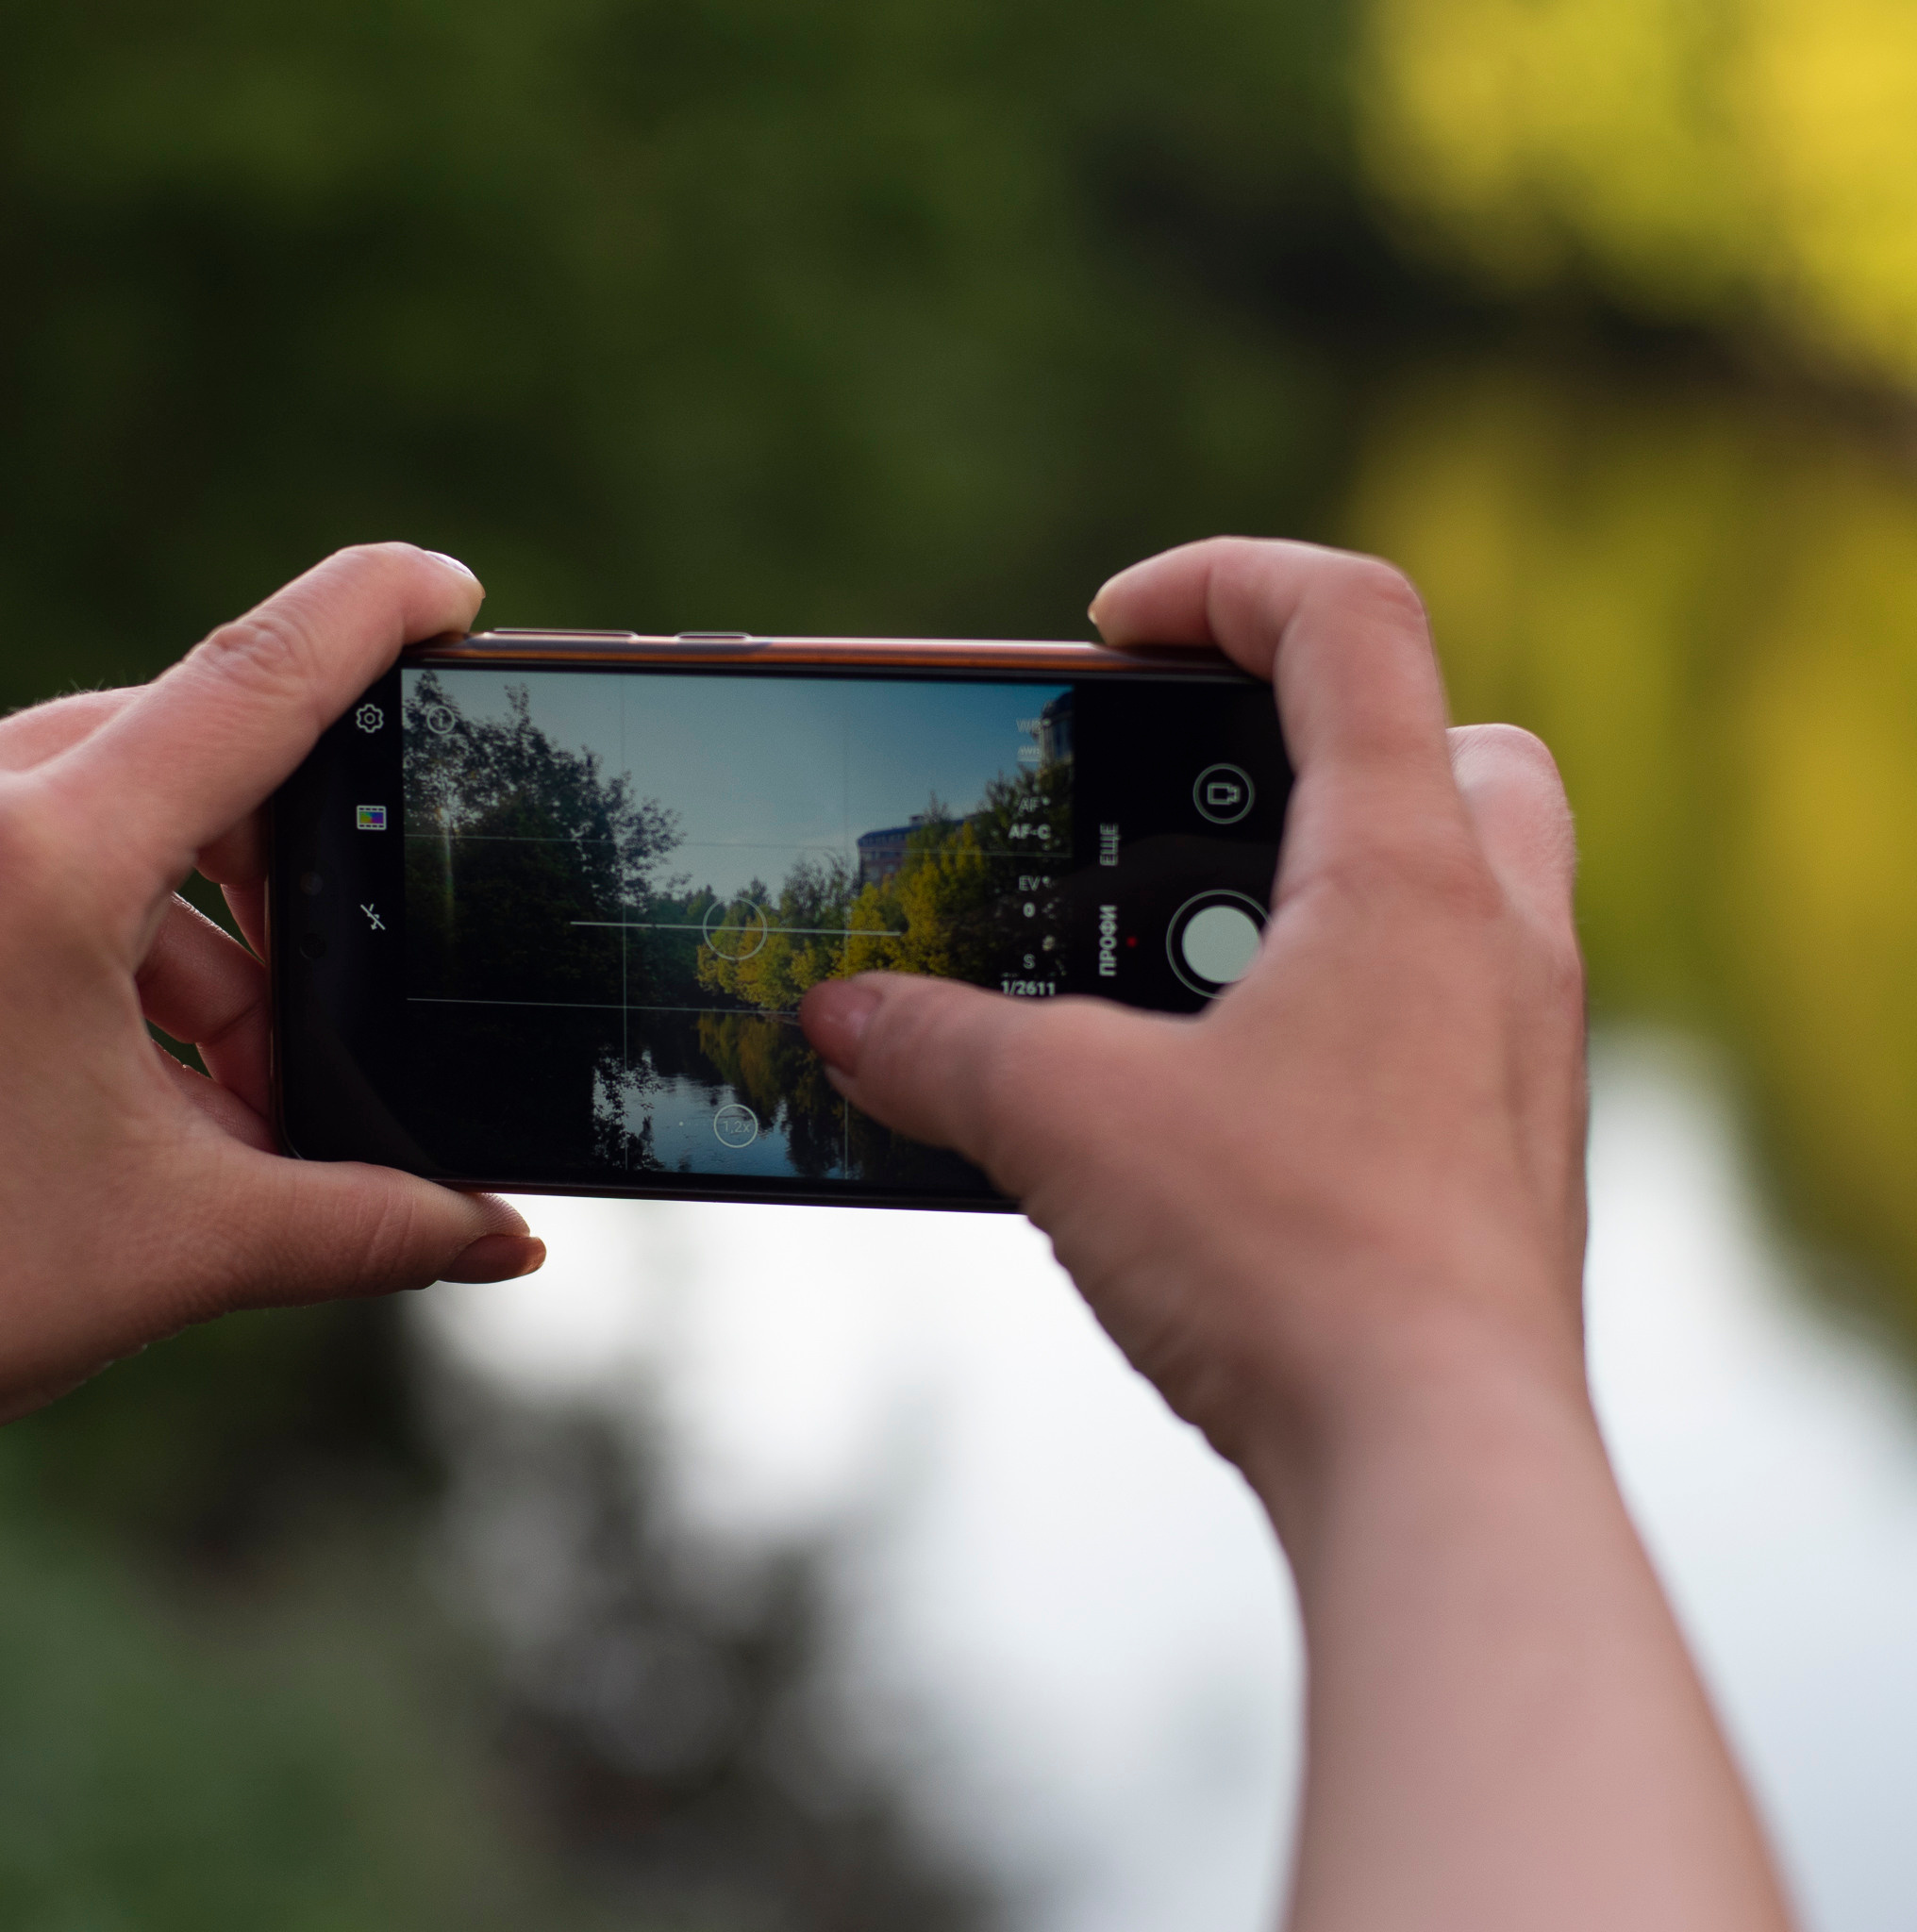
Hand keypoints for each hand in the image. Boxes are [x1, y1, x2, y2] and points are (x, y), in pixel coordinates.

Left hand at [0, 543, 539, 1759]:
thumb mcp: (193, 1243)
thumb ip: (378, 1221)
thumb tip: (510, 1244)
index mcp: (37, 859)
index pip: (250, 683)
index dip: (368, 616)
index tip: (447, 583)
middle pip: (181, 755)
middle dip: (280, 876)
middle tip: (322, 1014)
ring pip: (97, 803)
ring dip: (192, 928)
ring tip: (221, 1090)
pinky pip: (9, 841)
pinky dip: (100, 928)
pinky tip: (128, 1071)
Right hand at [805, 537, 1586, 1473]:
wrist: (1439, 1467)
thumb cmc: (1291, 1266)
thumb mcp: (1066, 1121)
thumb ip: (935, 1046)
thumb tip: (836, 1019)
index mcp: (1404, 873)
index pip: (1349, 621)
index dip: (1220, 580)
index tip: (1110, 628)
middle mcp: (1497, 939)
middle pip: (1452, 737)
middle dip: (1319, 729)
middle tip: (1192, 794)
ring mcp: (1523, 1050)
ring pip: (1474, 878)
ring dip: (1342, 871)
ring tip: (1195, 949)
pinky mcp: (1509, 1152)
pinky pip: (1450, 1010)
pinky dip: (1352, 1002)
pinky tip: (1238, 1092)